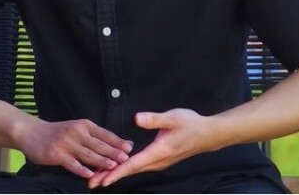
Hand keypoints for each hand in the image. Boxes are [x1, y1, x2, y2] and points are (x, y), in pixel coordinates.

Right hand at [15, 117, 132, 178]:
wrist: (32, 132)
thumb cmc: (58, 132)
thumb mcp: (76, 128)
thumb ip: (92, 136)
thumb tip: (115, 144)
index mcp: (84, 125)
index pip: (104, 134)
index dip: (117, 141)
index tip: (130, 148)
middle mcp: (76, 132)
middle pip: (98, 144)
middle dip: (113, 152)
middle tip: (126, 159)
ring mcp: (66, 143)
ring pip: (87, 154)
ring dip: (101, 161)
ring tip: (113, 167)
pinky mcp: (56, 154)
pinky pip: (72, 163)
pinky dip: (81, 169)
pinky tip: (90, 175)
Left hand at [89, 109, 215, 187]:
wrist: (208, 134)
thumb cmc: (190, 124)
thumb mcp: (173, 117)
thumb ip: (154, 119)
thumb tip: (137, 119)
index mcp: (159, 151)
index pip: (133, 164)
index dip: (117, 172)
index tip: (102, 179)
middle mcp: (157, 161)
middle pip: (130, 171)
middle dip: (110, 176)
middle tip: (91, 182)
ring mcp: (159, 162)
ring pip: (134, 170)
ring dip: (117, 173)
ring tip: (99, 176)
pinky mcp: (160, 159)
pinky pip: (139, 166)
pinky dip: (126, 169)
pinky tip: (117, 167)